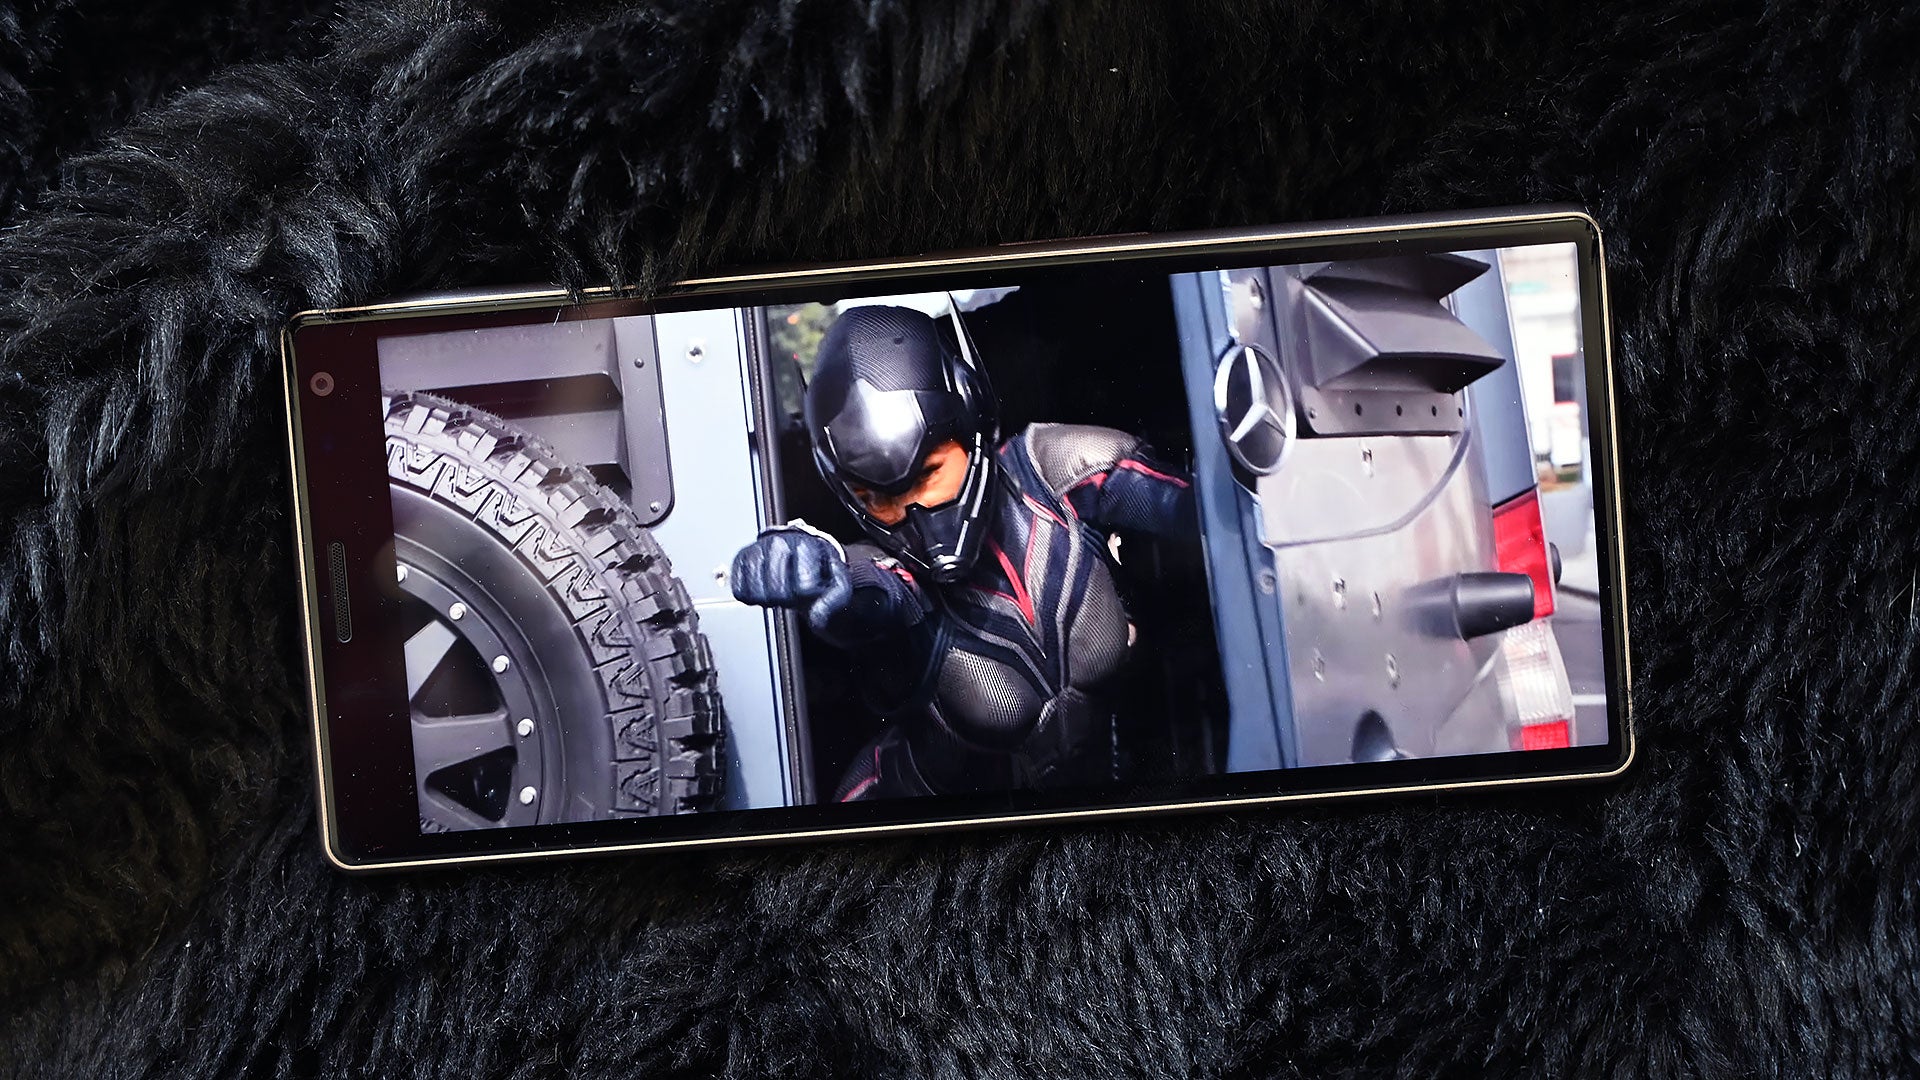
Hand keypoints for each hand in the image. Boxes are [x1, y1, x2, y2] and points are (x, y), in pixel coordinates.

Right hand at [730, 528, 852, 636]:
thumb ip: (833, 600)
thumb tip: (818, 617)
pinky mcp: (742, 557)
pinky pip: (738, 588)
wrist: (802, 553)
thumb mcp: (837, 583)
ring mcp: (758, 548)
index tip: (810, 589)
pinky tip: (762, 589)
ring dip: (767, 598)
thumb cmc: (819, 569)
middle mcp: (779, 542)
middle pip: (776, 590)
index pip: (802, 585)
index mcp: (806, 545)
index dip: (806, 595)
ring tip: (777, 591)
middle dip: (786, 598)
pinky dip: (749, 596)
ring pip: (755, 590)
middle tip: (791, 592)